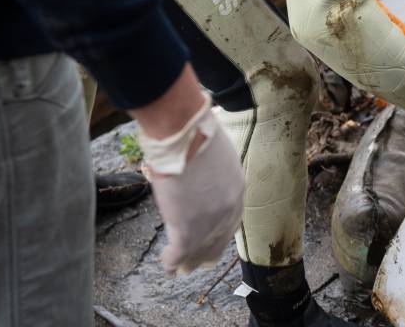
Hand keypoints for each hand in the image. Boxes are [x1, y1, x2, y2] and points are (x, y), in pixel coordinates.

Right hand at [136, 91, 244, 275]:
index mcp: (238, 190)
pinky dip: (171, 261)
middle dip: (206, 252)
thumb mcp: (219, 153)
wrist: (187, 138)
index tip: (212, 239)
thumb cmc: (198, 134)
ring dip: (188, 261)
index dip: (220, 232)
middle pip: (219, 240)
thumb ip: (215, 168)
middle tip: (196, 263)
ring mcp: (209, 223)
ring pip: (199, 251)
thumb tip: (203, 166)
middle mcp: (228, 211)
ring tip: (180, 269)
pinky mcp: (187, 230)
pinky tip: (167, 265)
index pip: (232, 219)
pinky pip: (179, 253)